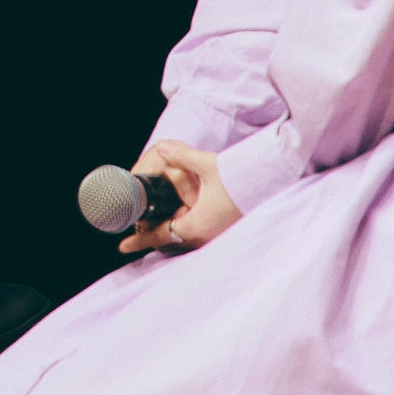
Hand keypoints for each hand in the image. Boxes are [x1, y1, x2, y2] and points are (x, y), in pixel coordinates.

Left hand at [116, 139, 242, 255]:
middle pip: (171, 239)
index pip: (162, 235)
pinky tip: (181, 214)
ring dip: (169, 229)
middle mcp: (207, 235)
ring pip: (185, 237)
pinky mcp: (225, 230)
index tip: (122, 246)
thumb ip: (179, 156)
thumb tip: (160, 147)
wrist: (271, 182)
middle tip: (135, 226)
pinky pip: (198, 233)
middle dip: (152, 233)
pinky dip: (185, 226)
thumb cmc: (240, 177)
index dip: (140, 240)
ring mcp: (218, 234)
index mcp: (198, 224)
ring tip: (153, 221)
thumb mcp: (206, 164)